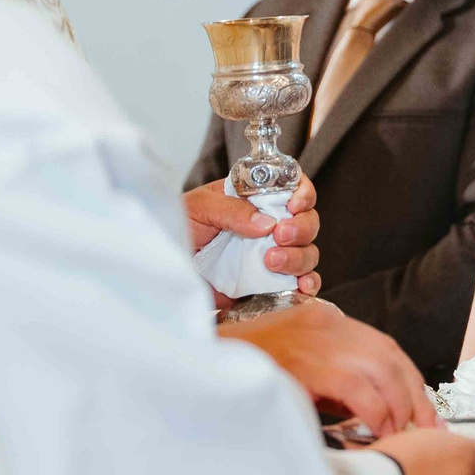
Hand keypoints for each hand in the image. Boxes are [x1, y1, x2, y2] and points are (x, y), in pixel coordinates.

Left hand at [186, 176, 321, 299]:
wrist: (166, 267)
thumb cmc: (178, 228)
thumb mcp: (199, 207)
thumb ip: (232, 210)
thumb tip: (266, 223)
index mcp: (255, 199)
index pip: (292, 188)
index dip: (302, 194)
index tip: (293, 205)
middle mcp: (269, 225)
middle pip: (307, 222)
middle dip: (301, 228)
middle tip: (280, 236)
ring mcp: (272, 255)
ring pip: (307, 252)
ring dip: (299, 257)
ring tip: (272, 263)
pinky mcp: (269, 283)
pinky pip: (300, 283)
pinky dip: (308, 283)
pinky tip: (301, 285)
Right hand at [222, 300, 434, 435]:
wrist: (204, 362)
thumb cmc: (247, 371)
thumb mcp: (298, 366)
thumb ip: (333, 379)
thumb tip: (372, 413)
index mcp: (326, 322)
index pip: (385, 348)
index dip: (410, 381)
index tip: (425, 411)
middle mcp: (327, 326)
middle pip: (390, 359)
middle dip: (414, 397)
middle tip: (427, 430)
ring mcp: (316, 342)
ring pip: (381, 372)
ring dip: (398, 408)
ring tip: (401, 435)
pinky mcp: (306, 364)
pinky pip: (356, 389)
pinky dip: (375, 411)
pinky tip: (378, 430)